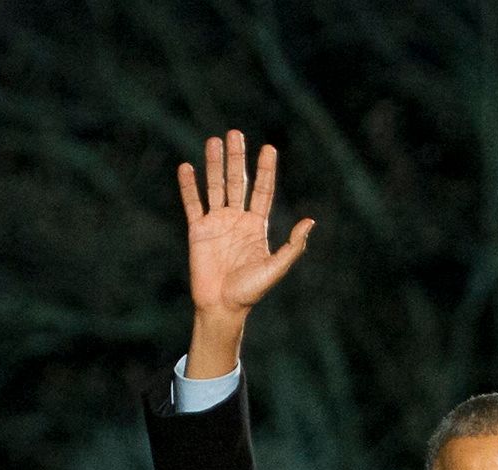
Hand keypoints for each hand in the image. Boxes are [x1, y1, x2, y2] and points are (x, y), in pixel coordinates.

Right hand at [179, 129, 313, 377]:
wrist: (222, 307)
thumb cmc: (250, 291)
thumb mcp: (277, 267)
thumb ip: (293, 245)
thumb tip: (310, 221)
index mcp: (256, 225)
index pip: (262, 190)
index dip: (265, 169)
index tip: (268, 148)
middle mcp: (236, 219)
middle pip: (237, 181)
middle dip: (236, 157)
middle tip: (235, 133)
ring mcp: (216, 223)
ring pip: (215, 187)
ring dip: (214, 164)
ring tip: (213, 141)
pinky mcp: (198, 231)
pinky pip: (192, 205)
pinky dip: (189, 187)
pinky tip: (187, 169)